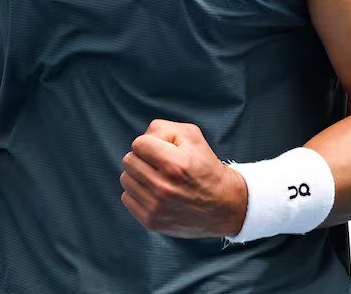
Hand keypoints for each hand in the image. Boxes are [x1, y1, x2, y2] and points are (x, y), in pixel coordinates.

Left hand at [120, 119, 248, 238]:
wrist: (224, 206)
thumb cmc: (206, 167)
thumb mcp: (192, 137)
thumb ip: (163, 129)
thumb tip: (142, 138)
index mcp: (175, 165)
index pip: (138, 144)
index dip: (149, 143)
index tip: (161, 150)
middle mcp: (164, 188)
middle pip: (129, 161)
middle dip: (142, 158)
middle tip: (159, 164)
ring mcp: (157, 207)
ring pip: (126, 179)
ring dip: (139, 175)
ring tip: (157, 178)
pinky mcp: (152, 222)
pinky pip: (127, 198)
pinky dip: (138, 193)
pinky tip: (155, 193)